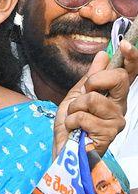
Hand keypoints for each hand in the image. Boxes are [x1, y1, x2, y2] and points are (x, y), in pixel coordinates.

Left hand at [53, 42, 137, 157]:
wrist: (63, 149)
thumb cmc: (71, 125)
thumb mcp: (76, 95)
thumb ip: (90, 77)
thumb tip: (103, 55)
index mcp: (113, 96)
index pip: (128, 73)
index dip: (132, 57)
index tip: (126, 45)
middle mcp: (119, 107)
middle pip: (118, 78)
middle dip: (93, 81)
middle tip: (83, 96)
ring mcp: (116, 121)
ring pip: (93, 98)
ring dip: (75, 107)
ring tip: (75, 117)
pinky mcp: (108, 135)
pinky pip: (84, 116)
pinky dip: (72, 120)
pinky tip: (75, 128)